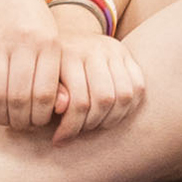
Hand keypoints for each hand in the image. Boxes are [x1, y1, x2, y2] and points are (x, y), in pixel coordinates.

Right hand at [0, 0, 65, 132]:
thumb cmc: (31, 21)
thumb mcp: (50, 40)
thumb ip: (55, 73)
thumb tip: (61, 110)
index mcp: (49, 43)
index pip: (45, 94)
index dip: (40, 116)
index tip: (39, 123)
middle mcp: (24, 43)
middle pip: (19, 98)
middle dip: (20, 121)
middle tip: (21, 126)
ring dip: (1, 116)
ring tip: (6, 121)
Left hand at [42, 17, 145, 143]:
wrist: (67, 40)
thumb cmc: (51, 68)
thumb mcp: (43, 80)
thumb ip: (52, 94)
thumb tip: (61, 108)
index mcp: (67, 53)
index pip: (78, 101)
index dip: (70, 128)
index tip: (59, 141)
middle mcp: (93, 48)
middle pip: (104, 99)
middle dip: (92, 124)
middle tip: (79, 133)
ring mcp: (113, 50)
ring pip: (124, 95)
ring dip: (111, 119)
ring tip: (95, 125)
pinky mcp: (126, 54)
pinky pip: (138, 87)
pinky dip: (128, 107)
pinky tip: (111, 114)